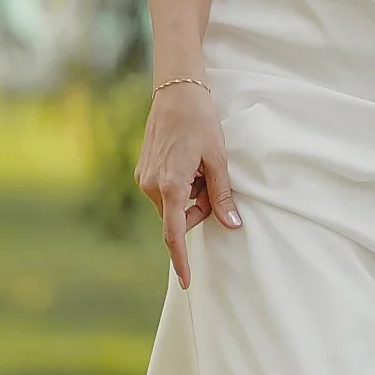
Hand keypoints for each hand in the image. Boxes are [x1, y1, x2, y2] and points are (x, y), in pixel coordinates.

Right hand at [134, 81, 239, 288]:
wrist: (176, 93)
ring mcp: (144, 178)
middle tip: (213, 179)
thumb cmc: (201, 123)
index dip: (181, 259)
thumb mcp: (218, 159)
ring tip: (200, 164)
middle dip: (199, 208)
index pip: (174, 233)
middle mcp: (151, 186)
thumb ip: (222, 194)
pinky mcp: (143, 171)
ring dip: (190, 195)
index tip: (187, 281)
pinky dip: (181, 186)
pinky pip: (165, 192)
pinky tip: (188, 161)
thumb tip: (232, 224)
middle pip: (179, 217)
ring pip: (173, 204)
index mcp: (171, 185)